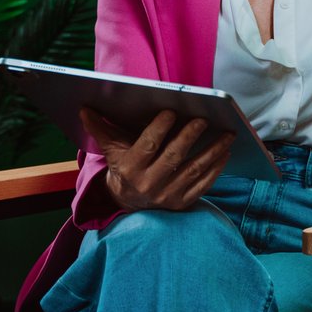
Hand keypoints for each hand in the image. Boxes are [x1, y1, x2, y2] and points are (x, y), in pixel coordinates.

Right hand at [82, 107, 233, 211]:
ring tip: (228, 135)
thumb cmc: (123, 168)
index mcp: (130, 168)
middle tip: (204, 119)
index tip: (171, 111)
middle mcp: (149, 184)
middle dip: (189, 137)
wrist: (127, 203)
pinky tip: (226, 153)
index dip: (159, 129)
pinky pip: (203, 184)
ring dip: (213, 151)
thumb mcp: (111, 150)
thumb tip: (84, 108)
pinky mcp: (182, 203)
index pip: (147, 146)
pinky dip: (216, 169)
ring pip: (194, 170)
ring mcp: (167, 195)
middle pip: (174, 157)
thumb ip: (100, 128)